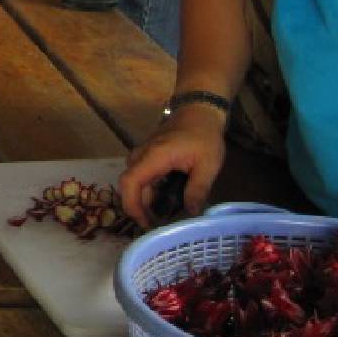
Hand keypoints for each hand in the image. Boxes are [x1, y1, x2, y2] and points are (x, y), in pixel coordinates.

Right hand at [118, 106, 227, 228]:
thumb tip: (192, 215)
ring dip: (146, 201)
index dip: (133, 207)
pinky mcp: (147, 156)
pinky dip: (150, 191)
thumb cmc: (204, 135)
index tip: (146, 224)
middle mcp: (141, 155)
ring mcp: (142, 154)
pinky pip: (141, 177)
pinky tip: (166, 200)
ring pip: (135, 182)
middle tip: (157, 226)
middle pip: (129, 186)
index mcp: (154, 157)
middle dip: (140, 209)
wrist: (199, 110)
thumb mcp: (208, 165)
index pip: (130, 184)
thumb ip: (198, 190)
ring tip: (165, 216)